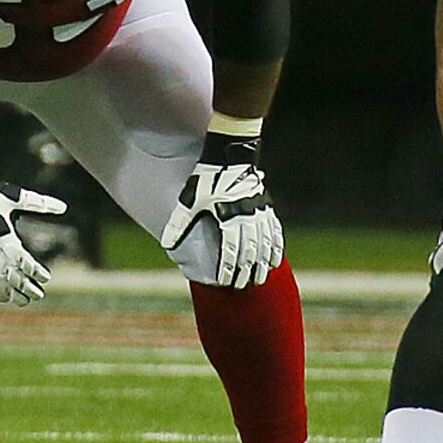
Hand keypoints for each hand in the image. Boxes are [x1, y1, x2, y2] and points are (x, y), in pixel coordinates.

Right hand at [0, 147, 66, 305]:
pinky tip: (0, 295)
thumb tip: (62, 207)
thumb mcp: (14, 196)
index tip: (46, 277)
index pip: (19, 258)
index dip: (33, 270)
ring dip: (8, 292)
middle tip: (38, 295)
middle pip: (7, 272)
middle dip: (24, 286)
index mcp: (0, 230)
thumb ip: (39, 203)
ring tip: (23, 301)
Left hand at [164, 127, 282, 287]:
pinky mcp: (267, 207)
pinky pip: (275, 232)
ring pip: (265, 244)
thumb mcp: (189, 201)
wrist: (228, 156)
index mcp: (227, 218)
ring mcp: (259, 213)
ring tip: (261, 279)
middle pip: (249, 251)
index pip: (229, 250)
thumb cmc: (205, 179)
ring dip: (263, 264)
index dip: (228, 268)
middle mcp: (246, 218)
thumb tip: (166, 244)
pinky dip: (276, 248)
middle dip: (246, 271)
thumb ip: (179, 224)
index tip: (226, 282)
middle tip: (243, 286)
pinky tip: (276, 260)